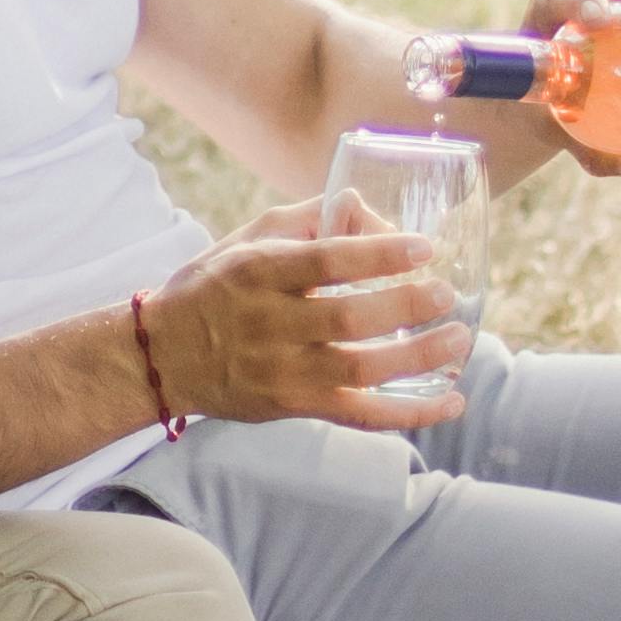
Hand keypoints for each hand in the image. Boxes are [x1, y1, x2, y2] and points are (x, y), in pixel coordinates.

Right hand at [138, 203, 462, 433]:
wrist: (162, 356)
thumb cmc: (212, 288)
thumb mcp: (246, 240)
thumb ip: (306, 220)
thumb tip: (363, 205)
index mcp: (259, 271)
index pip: (326, 260)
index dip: (379, 253)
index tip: (423, 246)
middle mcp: (270, 323)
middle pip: (349, 318)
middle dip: (405, 305)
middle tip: (445, 293)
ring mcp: (282, 371)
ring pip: (360, 370)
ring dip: (417, 357)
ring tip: (459, 339)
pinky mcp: (293, 406)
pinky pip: (359, 415)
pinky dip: (408, 413)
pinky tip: (450, 402)